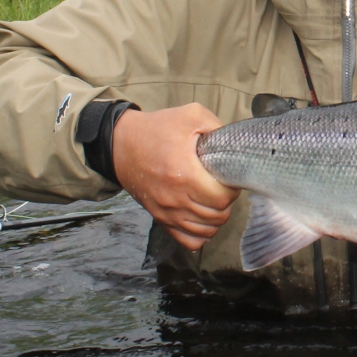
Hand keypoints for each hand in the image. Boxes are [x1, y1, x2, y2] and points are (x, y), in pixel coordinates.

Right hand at [112, 104, 238, 250]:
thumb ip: (217, 127)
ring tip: (213, 200)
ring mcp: (167, 212)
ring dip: (216, 217)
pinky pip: (188, 241)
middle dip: (226, 202)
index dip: (232, 189)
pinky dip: (201, 233)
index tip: (229, 178)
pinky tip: (203, 217)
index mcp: (185, 174)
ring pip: (206, 230)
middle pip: (217, 216)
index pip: (222, 198)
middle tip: (222, 186)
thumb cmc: (157, 129)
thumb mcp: (191, 115)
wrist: (121, 144)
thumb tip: (236, 144)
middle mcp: (176, 199)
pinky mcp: (160, 218)